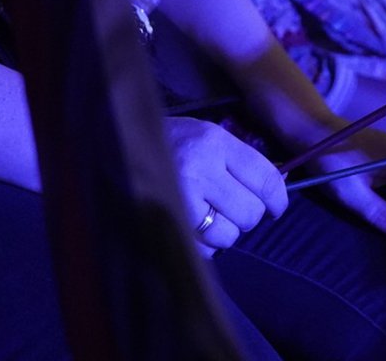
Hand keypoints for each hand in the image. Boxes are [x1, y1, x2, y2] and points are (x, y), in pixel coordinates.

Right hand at [164, 117, 286, 257]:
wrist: (108, 147)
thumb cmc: (162, 143)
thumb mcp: (200, 136)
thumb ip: (235, 159)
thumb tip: (275, 190)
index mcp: (213, 141)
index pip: (266, 177)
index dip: (277, 199)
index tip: (276, 209)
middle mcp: (201, 166)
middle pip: (250, 212)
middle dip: (245, 217)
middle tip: (227, 209)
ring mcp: (180, 196)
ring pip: (228, 235)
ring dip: (221, 232)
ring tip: (203, 215)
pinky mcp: (165, 221)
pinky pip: (203, 249)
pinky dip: (201, 245)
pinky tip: (187, 226)